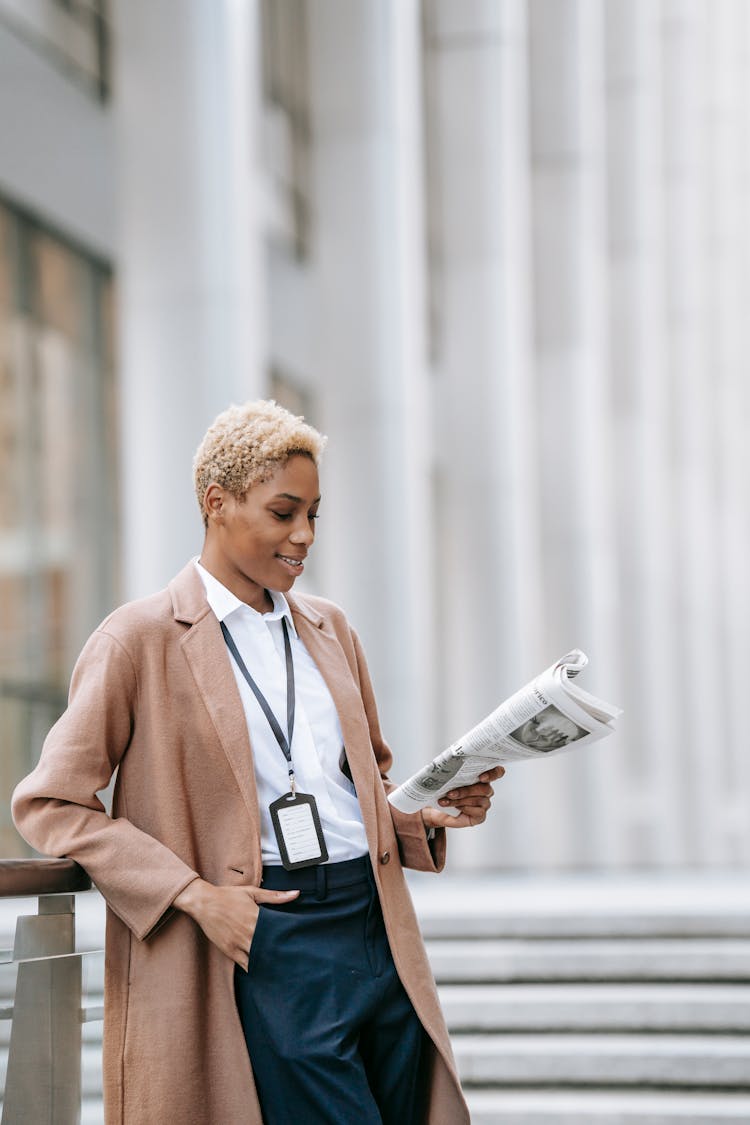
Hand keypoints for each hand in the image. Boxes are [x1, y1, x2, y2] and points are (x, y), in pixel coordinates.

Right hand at [173, 879, 298, 968]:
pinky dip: (254, 967)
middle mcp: (248, 932)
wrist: (204, 902)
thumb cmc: (227, 896)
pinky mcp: (230, 951)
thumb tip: (295, 894)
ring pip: (258, 958)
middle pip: (269, 947)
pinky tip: (262, 969)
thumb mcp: (252, 892)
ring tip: (280, 967)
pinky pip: (244, 963)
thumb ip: (275, 896)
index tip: (297, 943)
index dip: (287, 939)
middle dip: (279, 952)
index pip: (277, 932)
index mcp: (256, 917)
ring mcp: (238, 943)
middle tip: (292, 958)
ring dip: (268, 961)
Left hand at [420, 766, 504, 829]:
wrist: (440, 810)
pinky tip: (456, 808)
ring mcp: (485, 803)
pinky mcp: (481, 816)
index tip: (482, 777)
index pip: (496, 772)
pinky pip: (478, 812)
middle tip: (450, 793)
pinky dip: (464, 809)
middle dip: (466, 791)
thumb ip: (452, 772)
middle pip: (485, 788)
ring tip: (446, 800)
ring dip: (460, 800)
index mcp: (481, 777)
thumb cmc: (446, 792)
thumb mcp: (447, 780)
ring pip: (479, 800)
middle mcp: (486, 790)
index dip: (493, 773)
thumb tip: (446, 767)